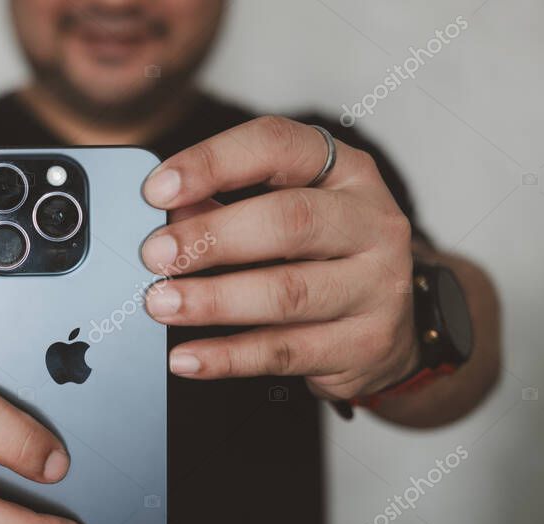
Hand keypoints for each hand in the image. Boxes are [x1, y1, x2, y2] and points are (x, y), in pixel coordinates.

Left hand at [141, 116, 418, 400]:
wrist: (388, 329)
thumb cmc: (321, 259)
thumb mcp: (282, 217)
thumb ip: (222, 207)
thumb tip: (164, 217)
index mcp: (346, 171)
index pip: (277, 146)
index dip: (212, 163)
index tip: (156, 191)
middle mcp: (371, 222)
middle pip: (288, 221)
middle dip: (211, 237)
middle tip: (154, 255)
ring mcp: (376, 285)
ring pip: (287, 292)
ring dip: (214, 300)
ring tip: (162, 305)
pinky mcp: (365, 344)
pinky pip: (285, 352)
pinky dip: (228, 357)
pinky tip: (187, 358)